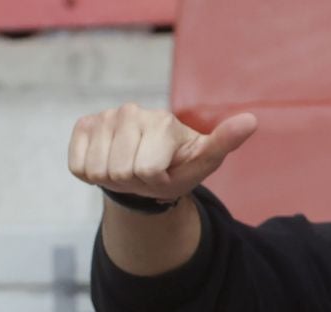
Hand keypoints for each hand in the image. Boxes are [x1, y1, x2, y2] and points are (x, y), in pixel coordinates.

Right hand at [68, 104, 257, 201]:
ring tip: (130, 168)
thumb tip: (252, 120)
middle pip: (121, 171)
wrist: (149, 168)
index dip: (156, 181)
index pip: (146, 170)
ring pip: (98, 170)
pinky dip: (92, 174)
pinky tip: (109, 162)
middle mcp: (132, 112)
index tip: (166, 171)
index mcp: (162, 121)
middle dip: (135, 181)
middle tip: (147, 172)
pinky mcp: (83, 125)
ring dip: (114, 179)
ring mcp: (105, 116)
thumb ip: (225, 142)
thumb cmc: (180, 165)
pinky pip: (78, 166)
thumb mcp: (205, 160)